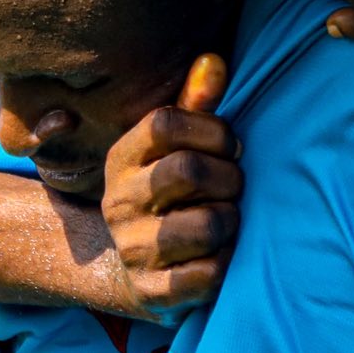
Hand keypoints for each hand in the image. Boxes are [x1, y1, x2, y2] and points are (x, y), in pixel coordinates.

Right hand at [100, 53, 241, 320]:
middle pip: (188, 169)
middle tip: (235, 185)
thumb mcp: (174, 147)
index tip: (229, 144)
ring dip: (232, 220)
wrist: (136, 271)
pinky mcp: (152, 292)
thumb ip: (195, 103)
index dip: (211, 128)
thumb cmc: (171, 194)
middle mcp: (118, 202)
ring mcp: (133, 249)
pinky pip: (209, 273)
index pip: (165, 122)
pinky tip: (219, 255)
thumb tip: (214, 60)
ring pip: (208, 223)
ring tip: (227, 219)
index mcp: (122, 158)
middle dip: (229, 176)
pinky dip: (226, 261)